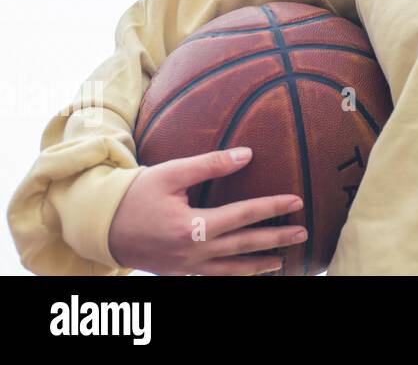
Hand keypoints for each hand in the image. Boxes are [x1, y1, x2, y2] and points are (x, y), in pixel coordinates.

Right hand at [107, 148, 306, 274]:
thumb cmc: (135, 195)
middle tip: (303, 233)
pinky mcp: (178, 273)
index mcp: (190, 227)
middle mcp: (190, 253)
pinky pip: (214, 277)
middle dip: (276, 240)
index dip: (271, 208)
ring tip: (283, 260)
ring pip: (230, 270)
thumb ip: (210, 164)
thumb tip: (247, 154)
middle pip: (243, 247)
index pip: (242, 216)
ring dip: (259, 265)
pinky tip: (249, 271)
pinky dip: (235, 275)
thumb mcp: (171, 173)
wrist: (100, 226)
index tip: (297, 202)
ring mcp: (185, 268)